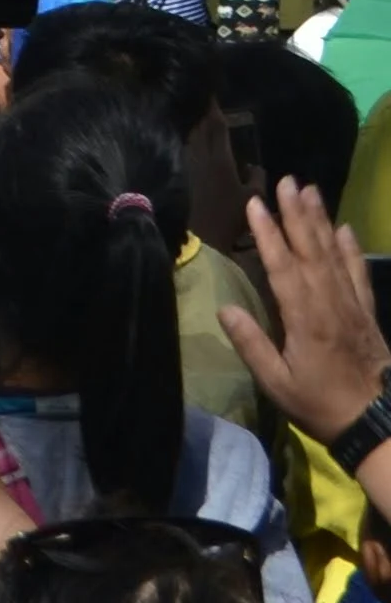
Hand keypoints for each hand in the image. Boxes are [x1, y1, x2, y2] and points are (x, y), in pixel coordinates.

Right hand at [223, 179, 390, 442]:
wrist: (378, 422)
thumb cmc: (320, 403)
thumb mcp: (277, 383)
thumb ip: (251, 344)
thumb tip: (226, 308)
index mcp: (305, 319)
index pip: (283, 267)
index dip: (268, 234)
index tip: (255, 204)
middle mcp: (330, 304)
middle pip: (311, 251)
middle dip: (297, 214)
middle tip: (286, 181)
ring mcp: (352, 306)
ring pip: (334, 255)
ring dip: (321, 221)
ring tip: (310, 191)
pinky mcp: (366, 313)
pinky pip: (358, 273)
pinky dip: (351, 249)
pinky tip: (344, 229)